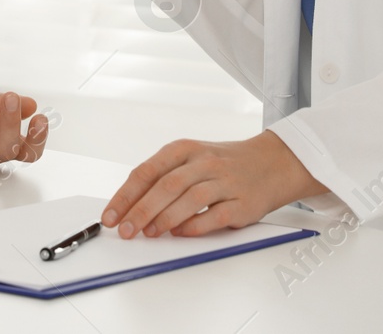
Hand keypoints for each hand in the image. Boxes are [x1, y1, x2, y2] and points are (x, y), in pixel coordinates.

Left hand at [102, 131, 322, 237]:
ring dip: (165, 219)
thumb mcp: (191, 158)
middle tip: (125, 231)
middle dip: (140, 211)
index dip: (126, 195)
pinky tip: (180, 234)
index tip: (110, 215)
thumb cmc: (223, 163)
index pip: (147, 171)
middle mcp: (204, 162)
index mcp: (185, 149)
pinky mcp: (242, 203)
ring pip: (189, 200)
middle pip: (166, 186)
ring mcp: (225, 182)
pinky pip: (215, 216)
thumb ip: (163, 178)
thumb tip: (129, 206)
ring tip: (149, 234)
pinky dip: (195, 226)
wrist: (272, 162)